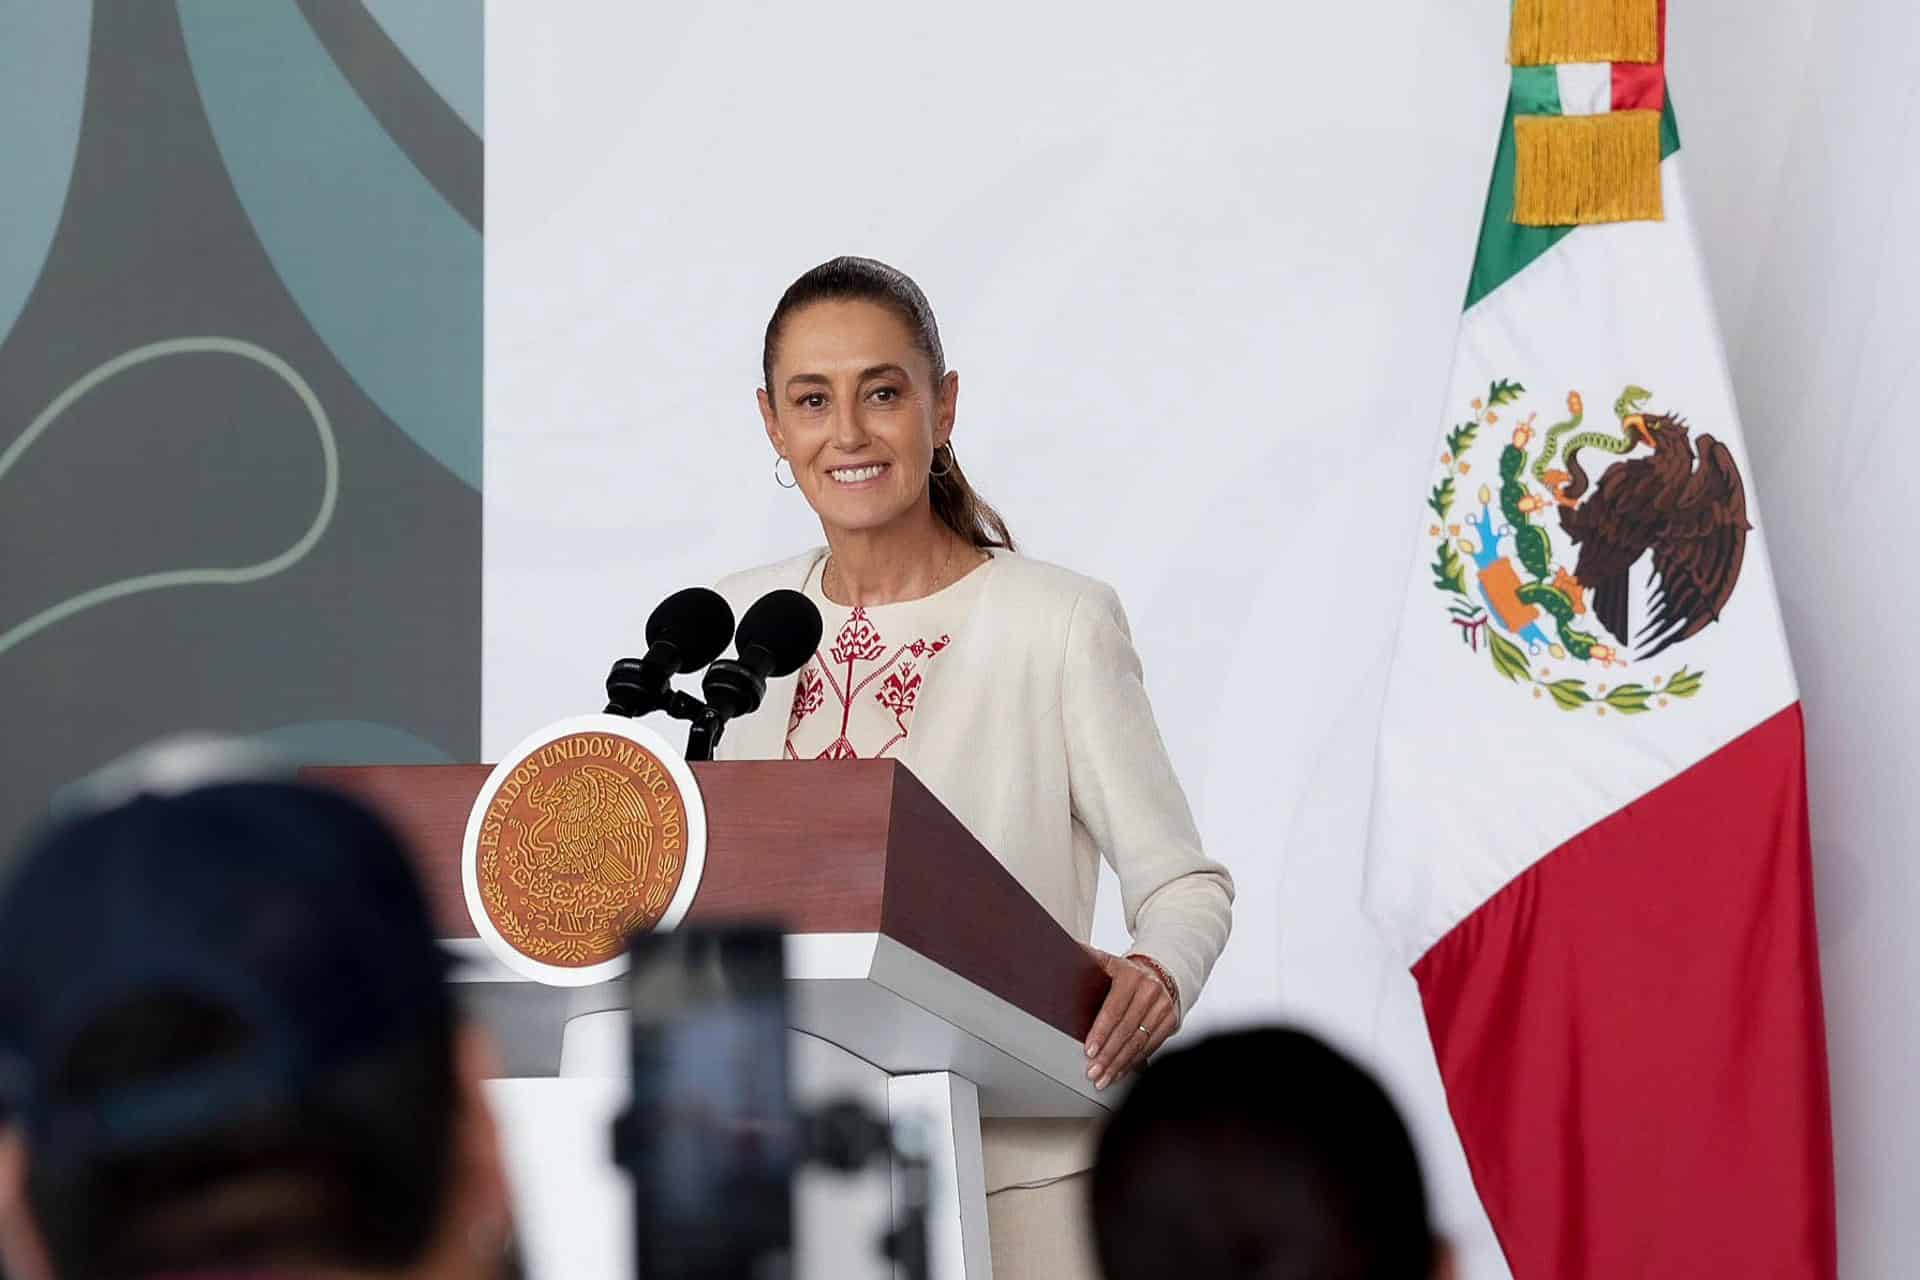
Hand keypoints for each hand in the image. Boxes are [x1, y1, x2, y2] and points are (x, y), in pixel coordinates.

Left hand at [1082, 946, 1177, 1089]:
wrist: (1160, 972)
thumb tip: (1067, 949)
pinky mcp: (1171, 1020)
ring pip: (1139, 1042)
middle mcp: (1150, 991)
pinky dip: (1134, 1062)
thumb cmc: (1127, 973)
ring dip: (1120, 1064)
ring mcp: (1163, 1007)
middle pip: (1126, 1030)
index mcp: (1131, 976)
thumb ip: (1089, 959)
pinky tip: (1120, 1072)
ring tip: (1103, 1078)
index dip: (1101, 1031)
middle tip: (1093, 1071)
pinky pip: (1151, 1046)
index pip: (1114, 1009)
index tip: (1089, 1050)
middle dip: (1108, 1054)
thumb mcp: (1109, 962)